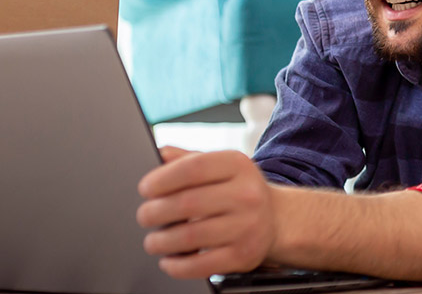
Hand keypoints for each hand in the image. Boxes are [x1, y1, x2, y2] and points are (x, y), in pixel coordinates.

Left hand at [136, 147, 276, 278]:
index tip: (145, 189)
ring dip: (160, 241)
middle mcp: (247, 195)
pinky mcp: (243, 256)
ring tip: (153, 241)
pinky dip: (177, 265)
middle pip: (187, 203)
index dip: (162, 179)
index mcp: (238, 166)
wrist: (277, 220)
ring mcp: (247, 227)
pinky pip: (200, 265)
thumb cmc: (240, 191)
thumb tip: (159, 154)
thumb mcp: (222, 167)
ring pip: (189, 236)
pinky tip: (169, 260)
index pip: (193, 168)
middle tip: (145, 216)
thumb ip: (189, 159)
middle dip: (154, 212)